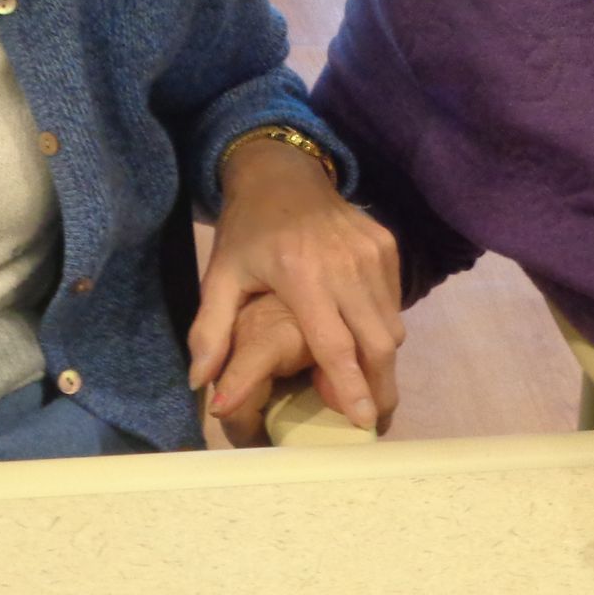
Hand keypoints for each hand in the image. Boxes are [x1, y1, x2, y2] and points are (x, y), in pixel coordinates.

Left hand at [188, 140, 403, 430]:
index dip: (351, 385)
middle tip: (371, 420)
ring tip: (364, 388)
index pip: (334, 343)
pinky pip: (394, 301)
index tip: (364, 421)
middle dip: (379, 386)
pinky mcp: (386, 244)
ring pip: (392, 324)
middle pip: (377, 341)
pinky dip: (383, 327)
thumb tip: (200, 384)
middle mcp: (344, 263)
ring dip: (382, 361)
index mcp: (301, 274)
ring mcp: (371, 251)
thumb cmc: (247, 230)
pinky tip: (362, 340)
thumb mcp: (220, 276)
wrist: (282, 173)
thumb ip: (210, 331)